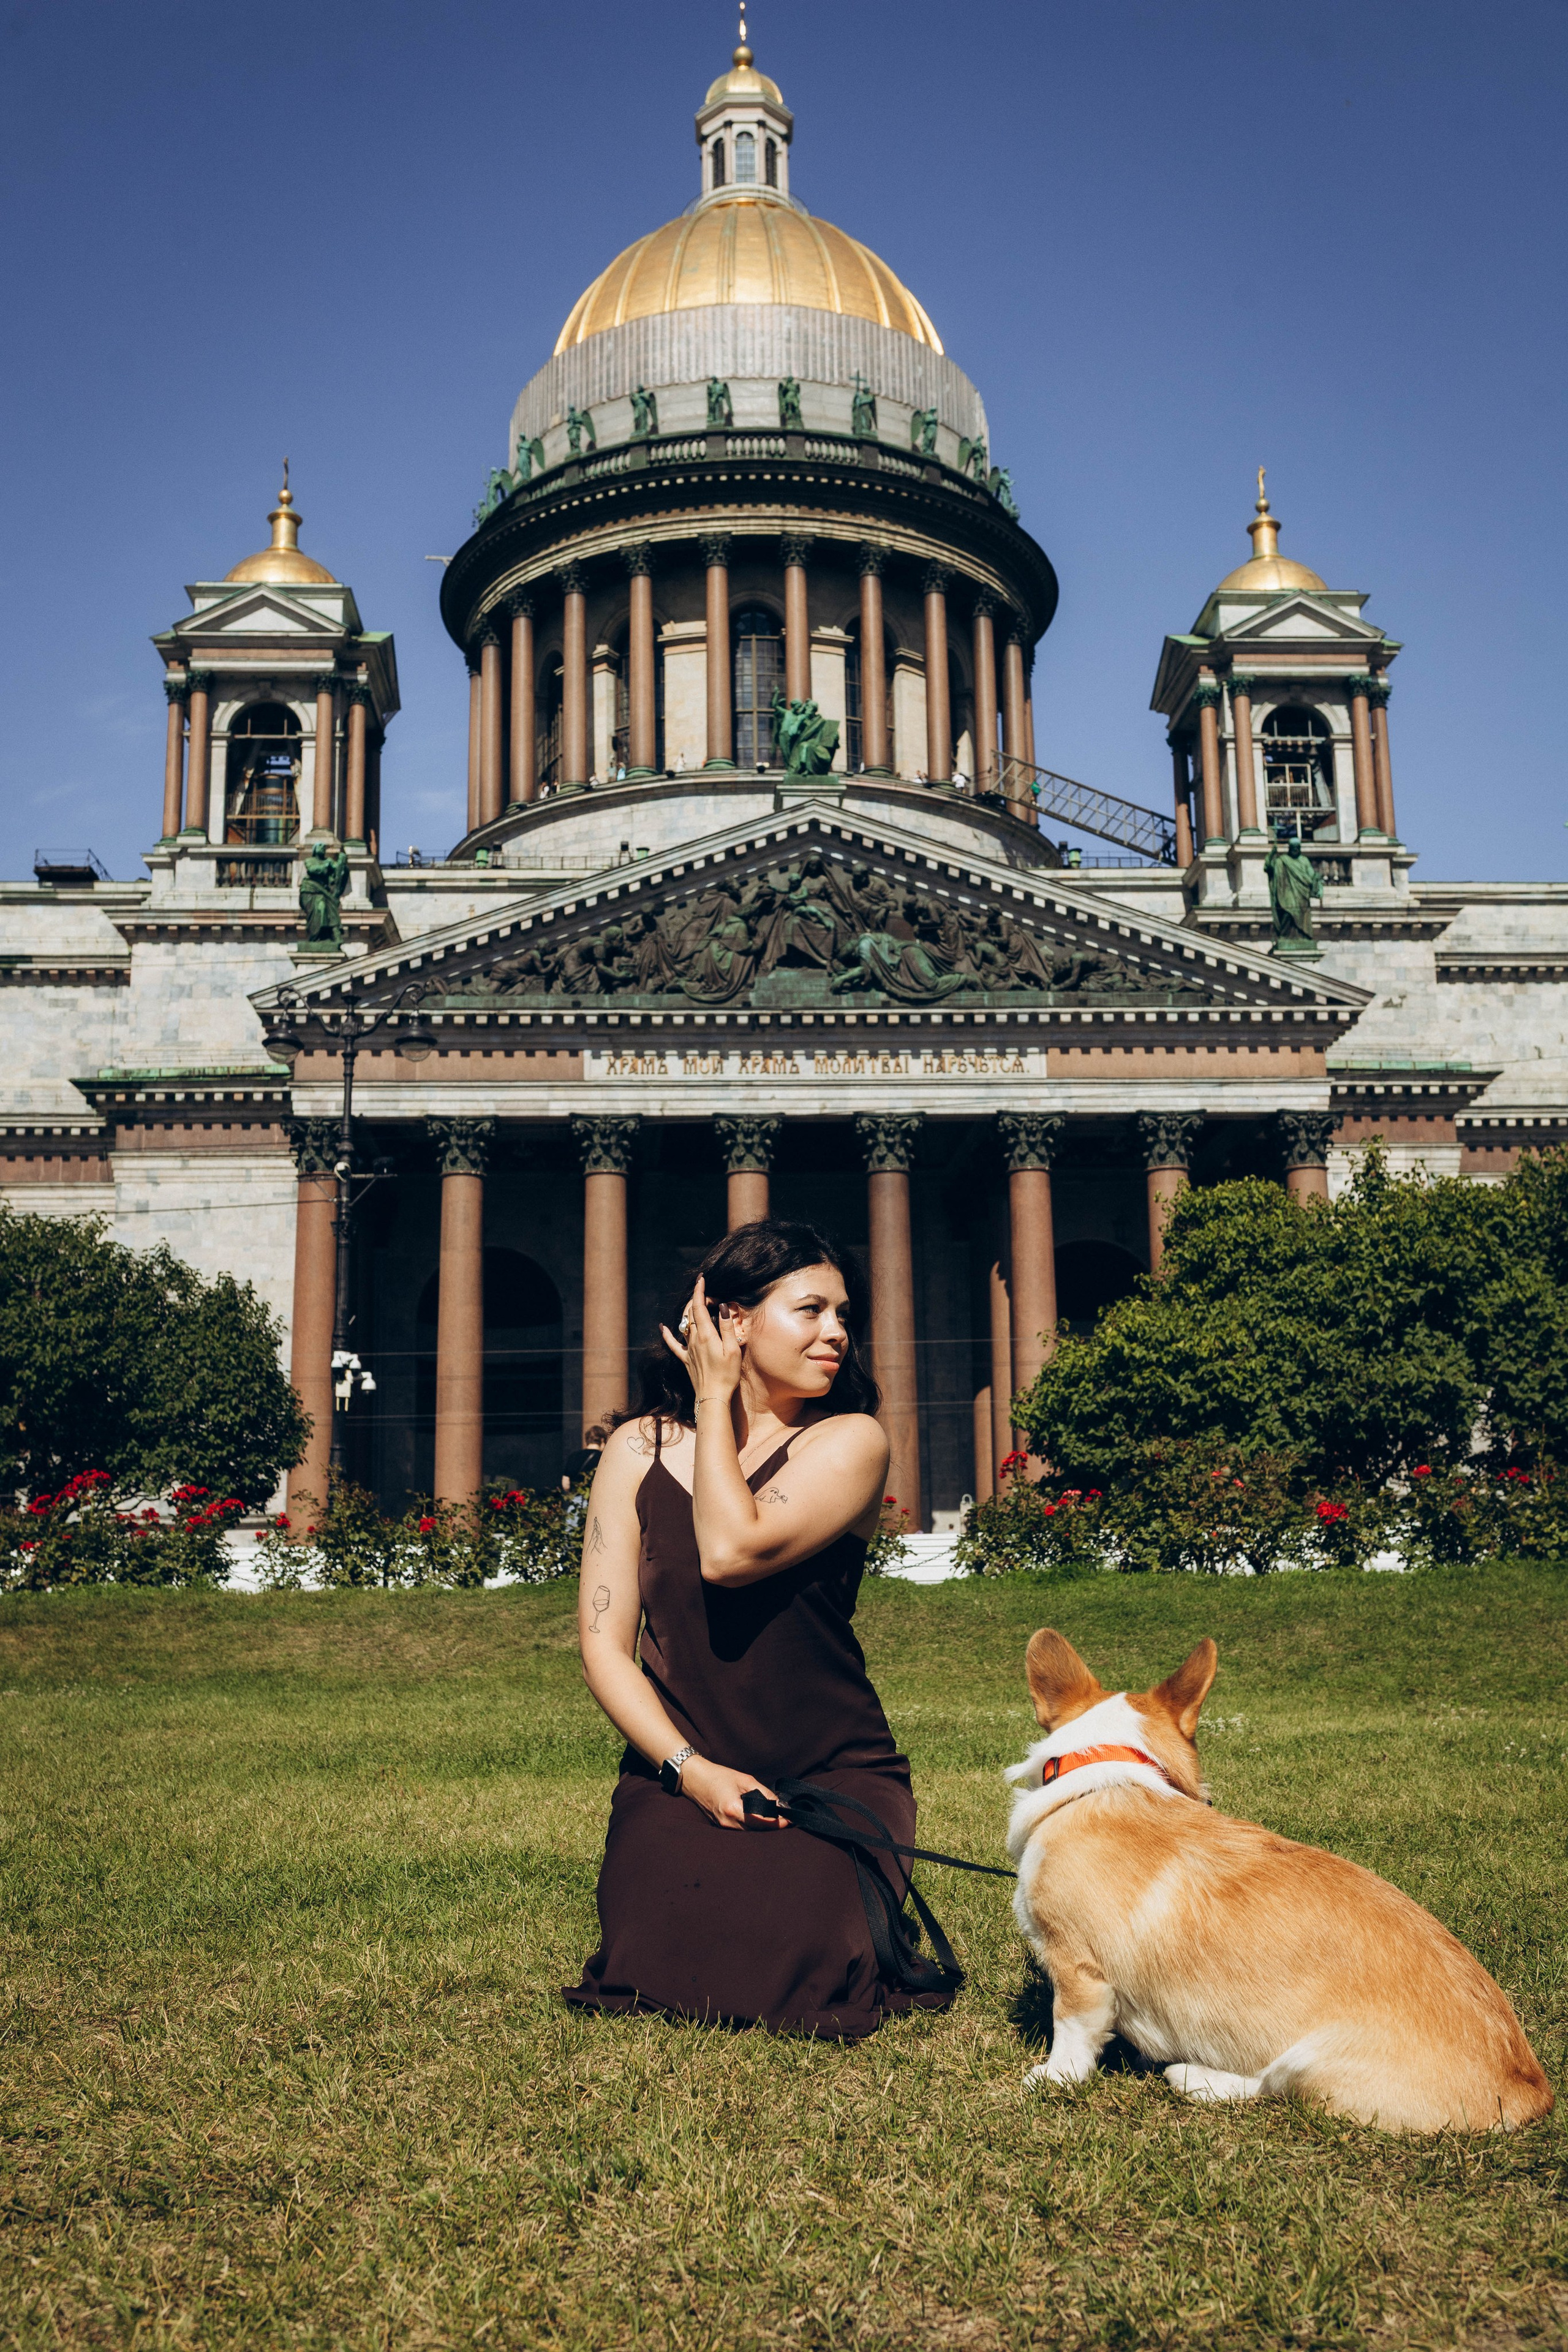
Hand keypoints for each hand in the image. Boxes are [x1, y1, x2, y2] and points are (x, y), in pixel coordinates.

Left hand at [660, 1273, 742, 1405]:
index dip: (699, 1291)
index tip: (701, 1279)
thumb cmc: (726, 1375)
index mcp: (706, 1335)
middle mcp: (693, 1340)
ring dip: (688, 1312)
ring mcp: (687, 1349)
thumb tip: (721, 1307)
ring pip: (684, 1324)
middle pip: (690, 1313)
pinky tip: (662, 1327)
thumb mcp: (733, 1350)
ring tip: (695, 1304)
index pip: (699, 1307)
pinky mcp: (685, 1359)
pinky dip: (667, 1334)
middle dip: (696, 1299)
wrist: (712, 1397)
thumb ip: (726, 1328)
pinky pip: (672, 1344)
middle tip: (707, 1293)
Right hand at [680, 1756, 787, 1830]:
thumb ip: (763, 1793)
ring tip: (777, 1820)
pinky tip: (762, 1819)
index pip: (761, 1822)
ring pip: (749, 1832)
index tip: (789, 1819)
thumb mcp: (745, 1780)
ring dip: (763, 1828)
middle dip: (772, 1827)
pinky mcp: (721, 1826)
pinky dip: (753, 1826)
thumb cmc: (719, 1776)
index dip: (777, 1823)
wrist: (695, 1779)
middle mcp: (728, 1822)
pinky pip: (741, 1830)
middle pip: (756, 1831)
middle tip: (787, 1820)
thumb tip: (779, 1804)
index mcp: (733, 1809)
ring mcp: (723, 1826)